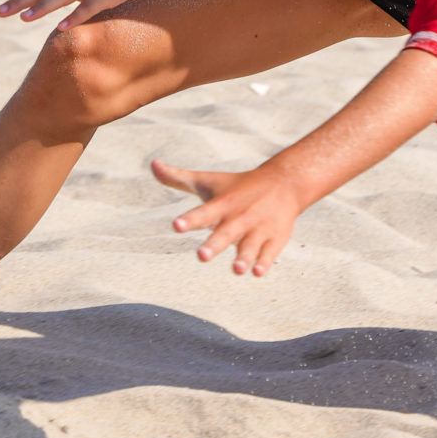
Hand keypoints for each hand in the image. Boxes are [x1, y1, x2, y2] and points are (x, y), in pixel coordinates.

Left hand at [151, 158, 308, 277]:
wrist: (284, 183)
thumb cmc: (238, 185)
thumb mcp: (208, 180)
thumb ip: (178, 178)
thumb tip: (152, 164)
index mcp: (222, 205)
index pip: (203, 213)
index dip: (190, 220)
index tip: (176, 226)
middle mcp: (239, 217)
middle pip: (225, 233)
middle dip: (215, 245)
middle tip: (202, 256)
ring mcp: (258, 229)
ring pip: (249, 246)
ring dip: (243, 258)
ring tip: (236, 270)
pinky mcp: (274, 239)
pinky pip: (269, 253)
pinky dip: (264, 262)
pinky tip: (257, 272)